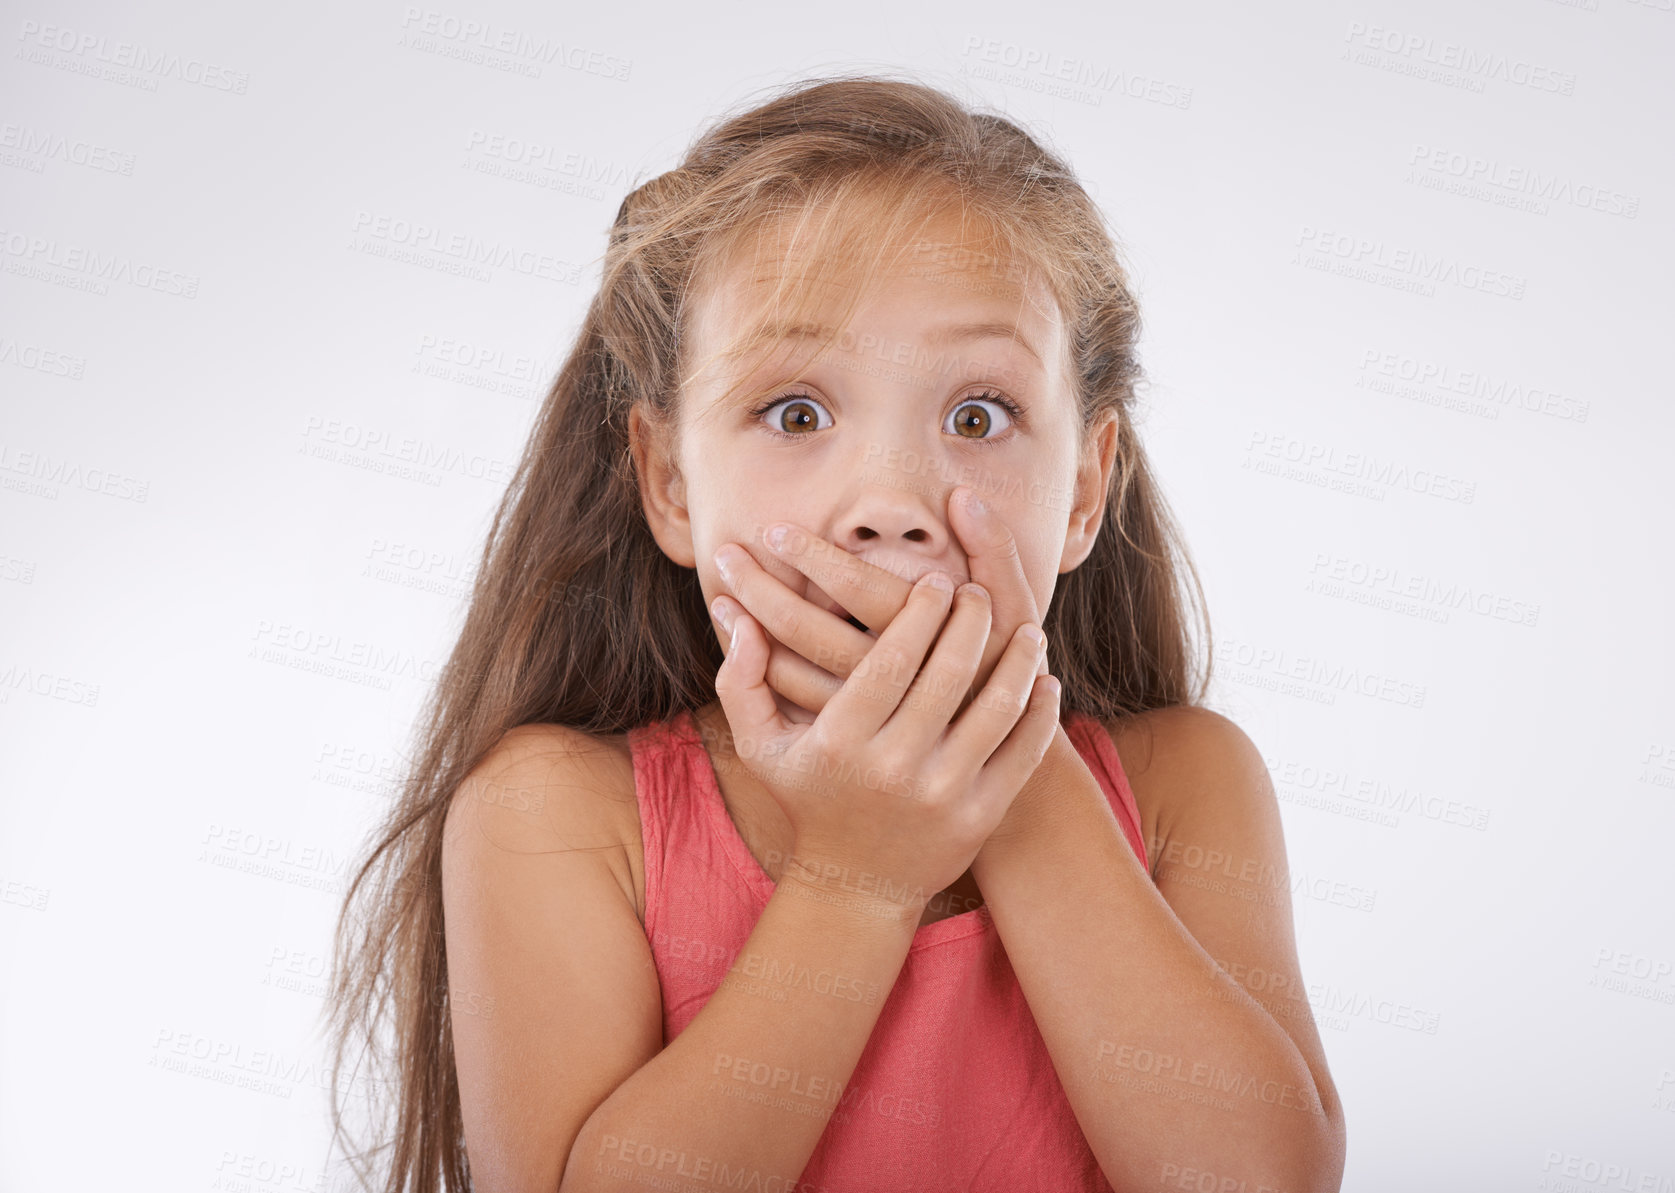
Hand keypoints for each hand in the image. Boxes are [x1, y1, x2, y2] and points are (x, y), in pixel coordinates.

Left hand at [707, 485, 1049, 719]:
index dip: (810, 556)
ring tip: (722, 595)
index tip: (773, 530)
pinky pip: (793, 703)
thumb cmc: (1005, 665)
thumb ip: (993, 548)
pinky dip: (763, 670)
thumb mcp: (1012, 605)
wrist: (997, 757)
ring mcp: (864, 713)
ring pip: (790, 671)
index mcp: (927, 634)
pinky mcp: (848, 734)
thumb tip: (962, 496)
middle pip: (807, 629)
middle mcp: (889, 677)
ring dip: (750, 629)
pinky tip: (746, 640)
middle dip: (759, 589)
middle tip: (724, 556)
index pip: (854, 585)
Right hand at [710, 556, 1058, 919]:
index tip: (937, 579)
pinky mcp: (979, 817)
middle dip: (971, 621)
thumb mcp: (762, 746)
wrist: (855, 887)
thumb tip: (733, 614)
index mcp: (842, 741)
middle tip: (980, 593)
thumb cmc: (810, 798)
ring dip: (1017, 660)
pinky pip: (1021, 752)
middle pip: (947, 674)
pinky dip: (1039, 713)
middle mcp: (893, 767)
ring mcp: (942, 794)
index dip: (920, 612)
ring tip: (1025, 629)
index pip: (892, 659)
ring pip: (994, 708)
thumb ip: (741, 679)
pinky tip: (1044, 679)